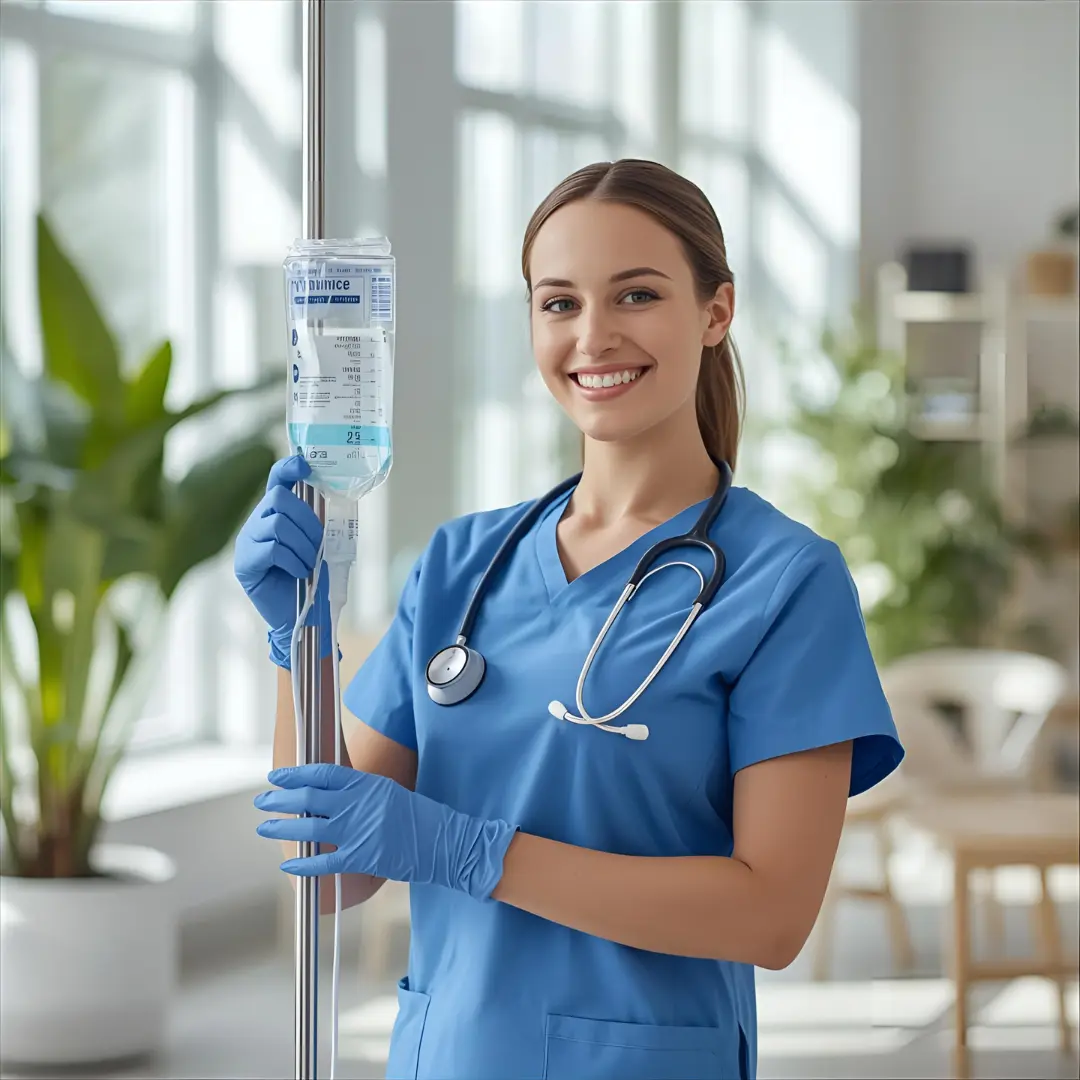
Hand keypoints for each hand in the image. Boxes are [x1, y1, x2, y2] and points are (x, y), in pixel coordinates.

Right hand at [233, 455, 330, 667]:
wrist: (304, 615)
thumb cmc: (313, 577)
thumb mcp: (319, 543)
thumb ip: (317, 521)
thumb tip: (330, 497)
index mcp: (275, 513)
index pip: (276, 480)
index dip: (288, 468)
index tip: (304, 465)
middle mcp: (257, 522)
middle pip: (280, 500)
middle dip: (307, 520)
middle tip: (318, 544)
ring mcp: (247, 542)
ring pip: (277, 524)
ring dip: (303, 544)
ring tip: (310, 563)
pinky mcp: (245, 564)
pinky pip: (272, 549)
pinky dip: (294, 560)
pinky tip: (300, 573)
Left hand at [254, 763, 516, 900]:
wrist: (446, 842)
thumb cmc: (421, 818)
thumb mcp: (390, 793)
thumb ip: (361, 793)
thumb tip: (329, 796)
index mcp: (367, 784)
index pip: (323, 773)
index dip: (296, 774)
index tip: (277, 776)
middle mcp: (360, 803)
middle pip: (310, 797)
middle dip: (281, 799)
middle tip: (262, 801)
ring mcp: (360, 830)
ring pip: (310, 827)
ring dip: (283, 827)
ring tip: (265, 826)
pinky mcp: (363, 857)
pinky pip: (324, 861)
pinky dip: (303, 864)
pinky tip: (288, 865)